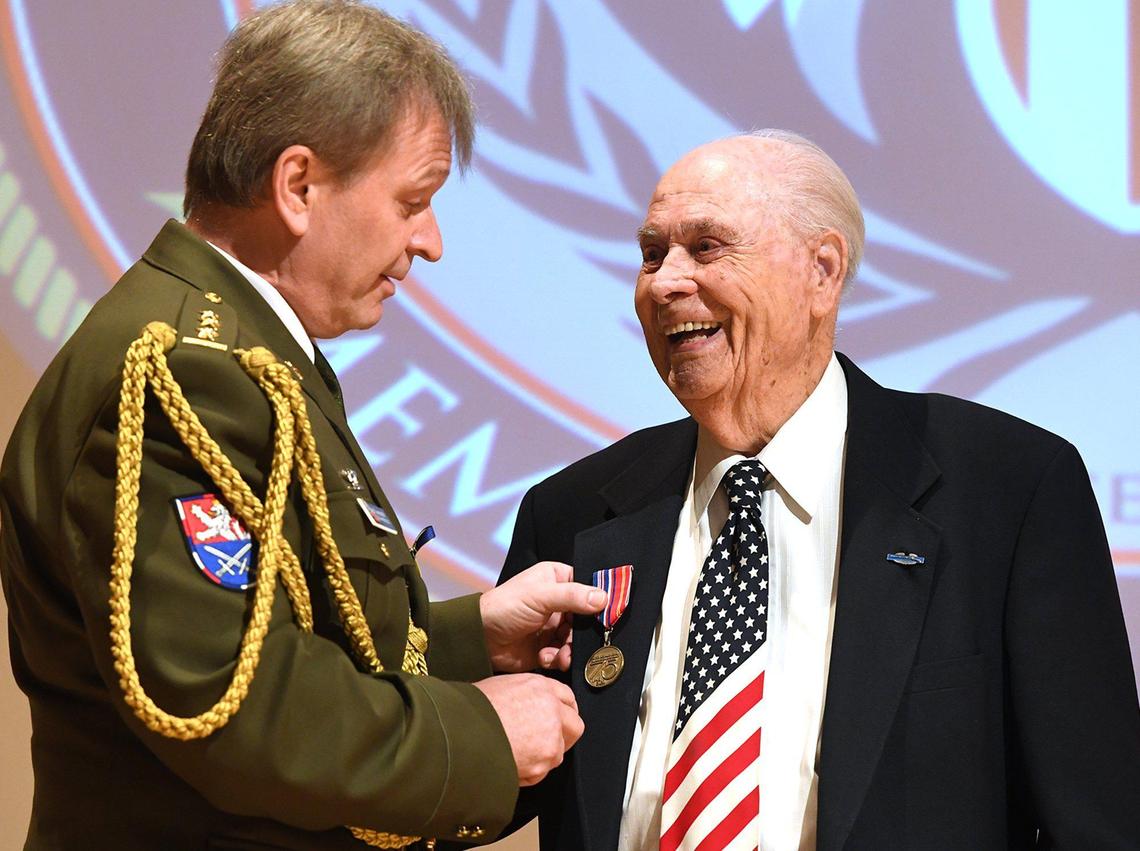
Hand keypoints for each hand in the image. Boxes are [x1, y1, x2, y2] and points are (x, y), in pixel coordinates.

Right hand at [474, 673, 583, 785]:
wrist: (457, 733)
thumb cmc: (470, 708)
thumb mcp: (501, 686)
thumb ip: (527, 694)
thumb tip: (530, 704)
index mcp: (540, 687)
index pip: (567, 696)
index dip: (563, 708)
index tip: (559, 716)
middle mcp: (551, 711)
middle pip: (575, 725)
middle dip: (564, 733)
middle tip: (547, 739)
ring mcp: (550, 740)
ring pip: (559, 752)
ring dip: (544, 754)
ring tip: (518, 751)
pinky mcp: (541, 765)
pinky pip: (542, 772)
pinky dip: (530, 771)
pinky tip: (511, 761)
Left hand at [480, 561, 606, 672]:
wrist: (480, 638)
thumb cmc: (506, 606)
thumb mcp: (540, 596)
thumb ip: (572, 596)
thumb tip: (603, 599)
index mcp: (558, 580)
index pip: (589, 586)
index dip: (600, 600)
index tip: (610, 613)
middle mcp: (560, 602)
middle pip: (587, 617)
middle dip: (584, 633)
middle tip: (581, 642)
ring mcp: (554, 626)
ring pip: (578, 639)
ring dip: (571, 649)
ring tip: (561, 655)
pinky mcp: (548, 647)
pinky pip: (565, 654)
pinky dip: (558, 658)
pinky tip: (546, 657)